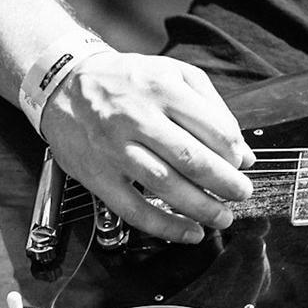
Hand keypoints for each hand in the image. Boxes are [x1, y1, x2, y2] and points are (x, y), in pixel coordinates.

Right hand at [37, 51, 254, 243]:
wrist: (64, 84)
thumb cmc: (127, 81)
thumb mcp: (175, 74)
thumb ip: (214, 109)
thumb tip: (243, 154)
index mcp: (162, 89)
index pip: (213, 129)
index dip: (234, 153)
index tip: (241, 165)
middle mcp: (137, 118)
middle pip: (191, 159)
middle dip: (225, 184)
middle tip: (241, 194)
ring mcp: (114, 148)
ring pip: (165, 186)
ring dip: (201, 207)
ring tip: (222, 216)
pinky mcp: (98, 175)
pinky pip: (133, 209)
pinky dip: (165, 226)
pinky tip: (189, 232)